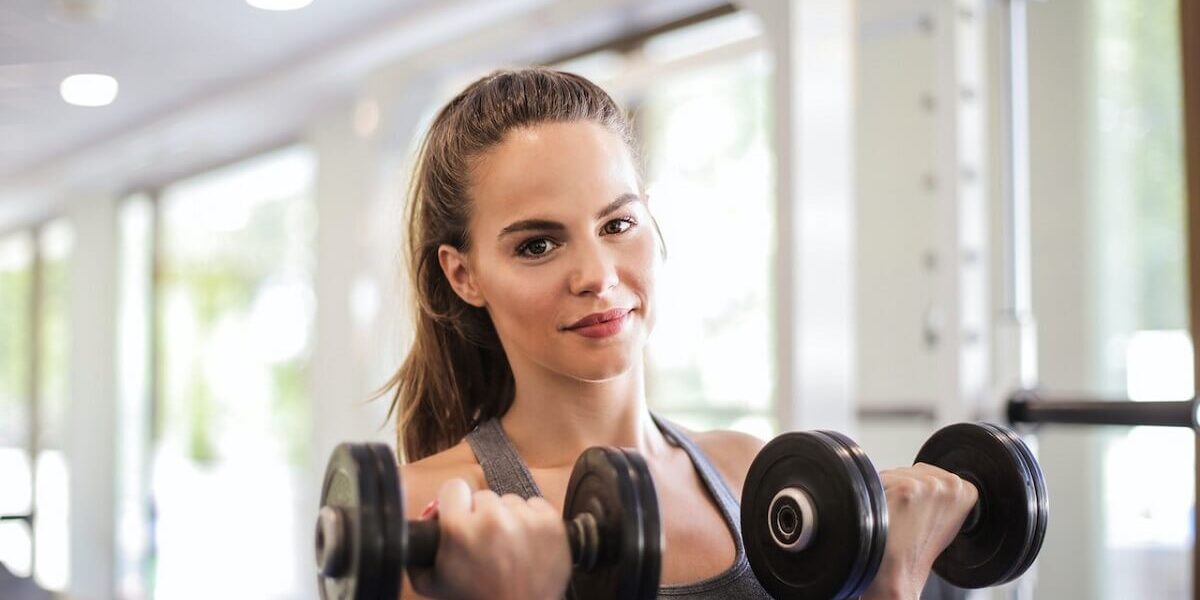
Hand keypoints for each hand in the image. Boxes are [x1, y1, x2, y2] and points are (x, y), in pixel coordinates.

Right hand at [408, 479, 571, 599]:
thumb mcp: (432, 583)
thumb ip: (419, 551)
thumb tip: (424, 519)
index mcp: (460, 529)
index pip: (454, 488)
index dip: (456, 504)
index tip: (461, 516)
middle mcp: (493, 519)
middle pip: (484, 497)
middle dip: (482, 516)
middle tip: (486, 543)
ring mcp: (525, 520)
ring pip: (511, 502)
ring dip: (509, 519)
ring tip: (509, 548)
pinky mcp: (551, 523)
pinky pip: (536, 506)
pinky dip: (533, 522)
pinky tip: (528, 545)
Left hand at [862, 464, 978, 599]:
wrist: (899, 570)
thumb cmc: (917, 549)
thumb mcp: (946, 519)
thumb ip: (943, 494)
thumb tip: (930, 477)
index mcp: (966, 491)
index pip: (933, 474)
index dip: (921, 493)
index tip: (919, 512)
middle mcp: (951, 484)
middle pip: (915, 471)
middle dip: (906, 488)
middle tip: (906, 518)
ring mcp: (928, 485)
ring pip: (896, 474)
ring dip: (890, 491)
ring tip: (896, 518)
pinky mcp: (906, 489)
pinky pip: (881, 480)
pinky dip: (877, 495)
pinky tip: (886, 515)